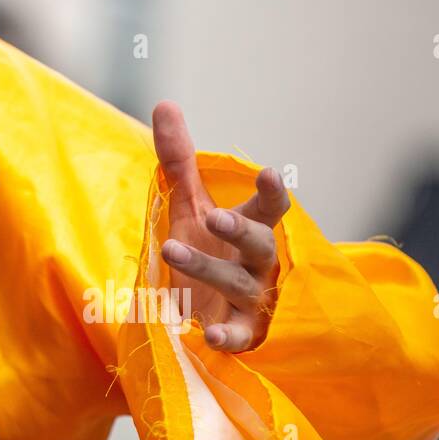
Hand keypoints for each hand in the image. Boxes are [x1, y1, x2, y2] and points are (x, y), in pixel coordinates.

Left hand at [151, 101, 288, 352]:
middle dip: (238, 230)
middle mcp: (257, 262)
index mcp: (251, 228)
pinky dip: (226, 336)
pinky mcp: (240, 331)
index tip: (269, 174)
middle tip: (212, 217)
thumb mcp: (190, 204)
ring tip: (169, 250)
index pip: (269, 209)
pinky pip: (238, 335)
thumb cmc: (209, 248)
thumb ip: (180, 160)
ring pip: (237, 283)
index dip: (273, 193)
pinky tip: (206, 335)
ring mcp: (251, 298)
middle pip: (258, 244)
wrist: (211, 308)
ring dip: (207, 269)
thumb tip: (165, 104)